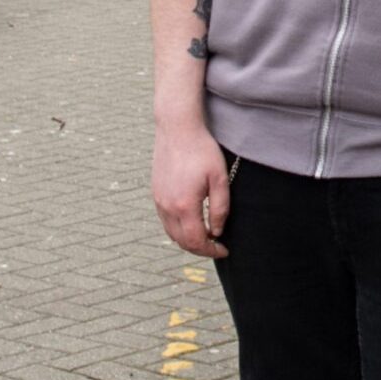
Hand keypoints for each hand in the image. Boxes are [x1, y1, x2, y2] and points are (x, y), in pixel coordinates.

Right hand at [152, 125, 230, 257]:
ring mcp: (158, 200)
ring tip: (206, 236)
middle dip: (200, 249)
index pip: (196, 241)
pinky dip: (178, 229)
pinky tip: (192, 222)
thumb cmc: (202, 150)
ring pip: (171, 233)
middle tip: (217, 246)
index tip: (224, 250)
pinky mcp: (155, 193)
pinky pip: (165, 221)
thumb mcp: (220, 179)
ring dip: (188, 240)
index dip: (211, 250)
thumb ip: (220, 208)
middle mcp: (167, 207)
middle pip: (182, 242)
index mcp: (184, 206)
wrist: (177, 128)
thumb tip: (217, 231)